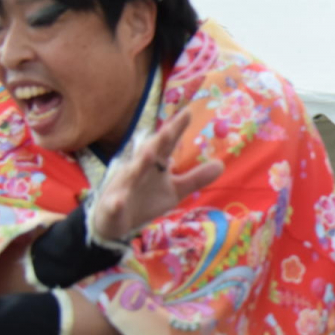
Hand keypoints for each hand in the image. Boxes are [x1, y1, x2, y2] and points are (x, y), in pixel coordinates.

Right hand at [90, 109, 223, 242]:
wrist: (115, 221)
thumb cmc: (146, 200)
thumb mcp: (175, 190)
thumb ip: (195, 177)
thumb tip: (221, 164)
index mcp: (153, 164)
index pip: (166, 144)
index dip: (175, 129)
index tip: (188, 112)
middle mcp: (138, 170)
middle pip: (148, 153)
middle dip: (158, 141)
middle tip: (170, 129)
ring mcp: (123, 187)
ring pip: (130, 174)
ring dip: (139, 164)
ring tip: (148, 154)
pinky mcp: (113, 206)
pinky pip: (114, 204)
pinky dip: (116, 202)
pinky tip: (118, 201)